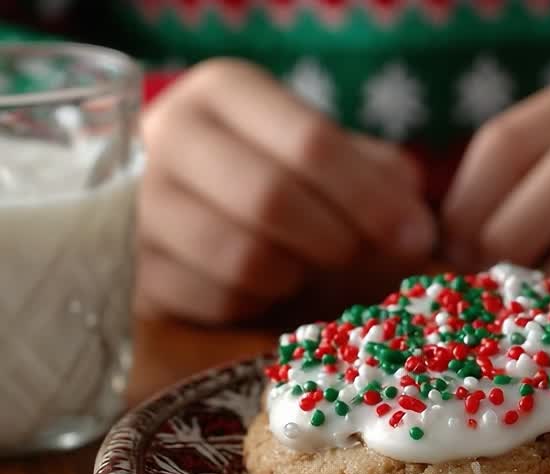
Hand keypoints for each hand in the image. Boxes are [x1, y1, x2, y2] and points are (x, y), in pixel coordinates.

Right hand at [137, 59, 435, 323]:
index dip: (372, 200)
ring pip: (240, 257)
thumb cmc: (291, 180)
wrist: (204, 212)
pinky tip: (262, 286)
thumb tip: (415, 235)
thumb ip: (385, 183)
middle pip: (270, 198)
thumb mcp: (341, 162)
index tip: (414, 239)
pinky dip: (255, 304)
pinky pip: (214, 301)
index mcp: (226, 91)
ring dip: (295, 275)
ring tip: (306, 265)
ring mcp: (135, 202)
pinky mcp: (131, 268)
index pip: (311, 144)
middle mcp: (166, 133)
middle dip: (335, 241)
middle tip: (358, 257)